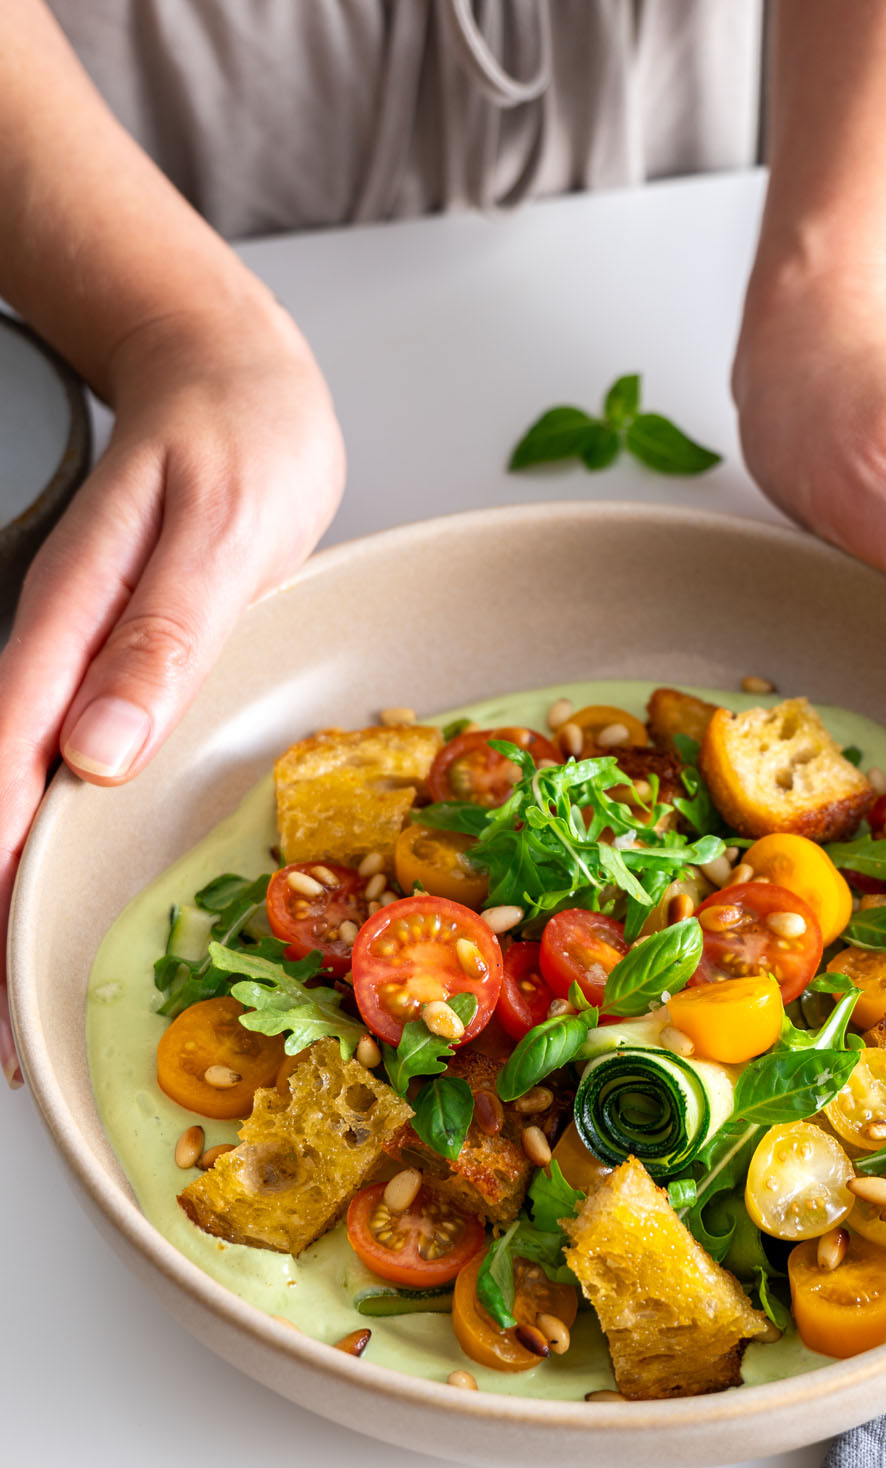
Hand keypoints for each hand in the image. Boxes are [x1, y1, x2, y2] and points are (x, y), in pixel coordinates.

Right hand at [0, 304, 344, 1086]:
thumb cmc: (233, 442)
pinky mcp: (103, 675)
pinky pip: (57, 771)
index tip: (0, 984)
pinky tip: (52, 900)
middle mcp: (59, 659)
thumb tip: (95, 749)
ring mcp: (76, 670)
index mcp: (73, 628)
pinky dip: (43, 847)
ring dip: (10, 901)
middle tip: (2, 1046)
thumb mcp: (220, 529)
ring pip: (18, 799)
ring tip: (14, 1008)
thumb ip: (159, 638)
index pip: (5, 775)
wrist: (225, 373)